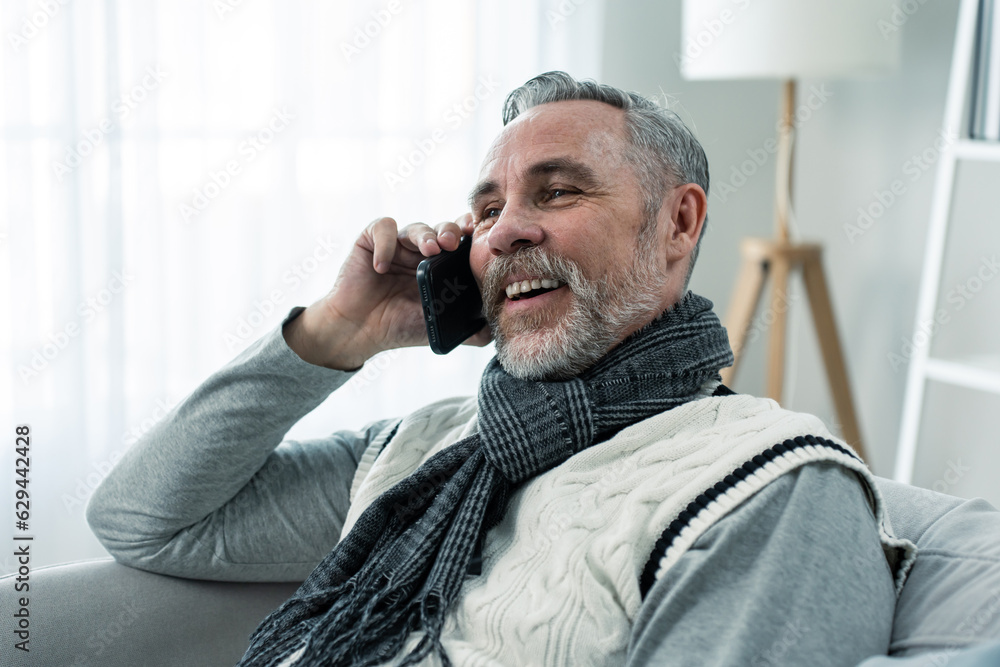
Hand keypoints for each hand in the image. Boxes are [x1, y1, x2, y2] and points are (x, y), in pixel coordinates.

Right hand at [283, 214, 490, 369]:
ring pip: (417, 226)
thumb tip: (493, 332)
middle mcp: (420, 252)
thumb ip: (465, 330)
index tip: (477, 238)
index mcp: (440, 267)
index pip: (461, 241)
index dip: (470, 235)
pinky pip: (383, 228)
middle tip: (453, 244)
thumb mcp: (435, 327)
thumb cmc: (397, 327)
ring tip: (430, 251)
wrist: (359, 332)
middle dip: (451, 232)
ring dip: (425, 235)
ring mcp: (397, 246)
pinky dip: (386, 244)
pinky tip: (383, 267)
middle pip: (442, 228)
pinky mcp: (370, 242)